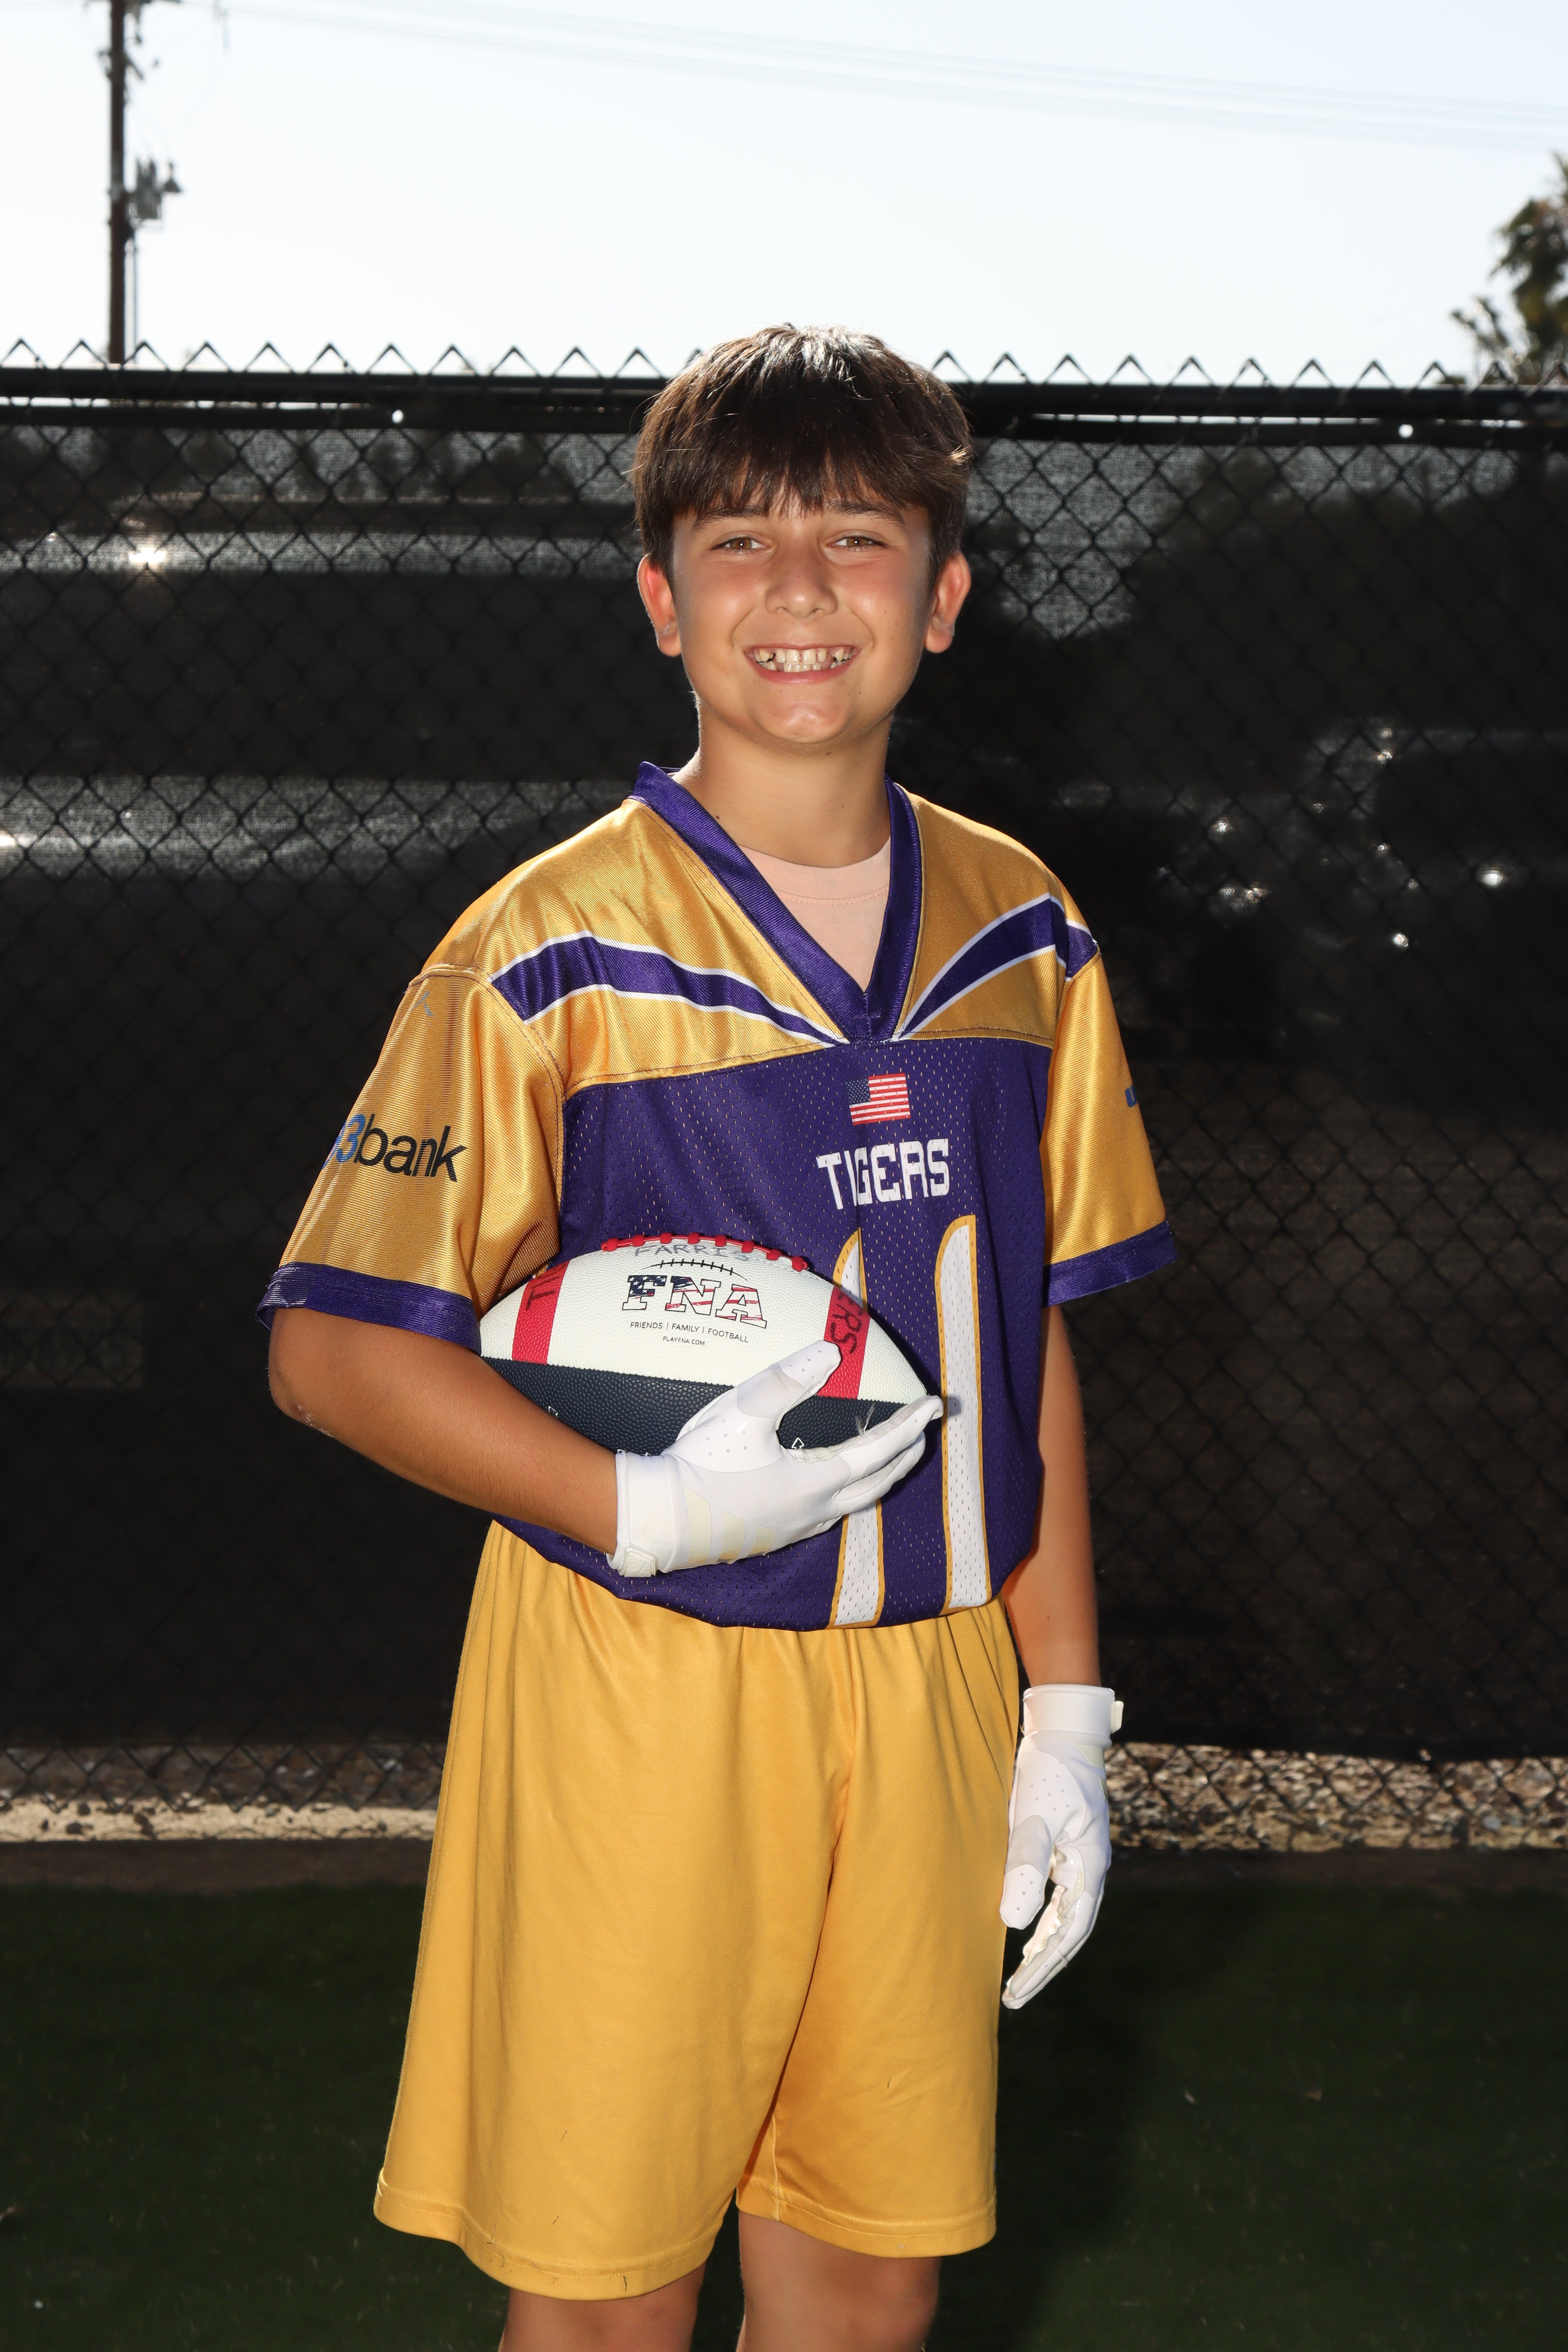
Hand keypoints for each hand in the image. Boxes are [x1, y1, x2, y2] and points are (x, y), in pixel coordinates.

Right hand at [608, 1339, 940, 1576]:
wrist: (660, 1517)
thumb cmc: (701, 1463)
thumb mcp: (744, 1411)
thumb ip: (789, 1380)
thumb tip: (831, 1352)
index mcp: (817, 1481)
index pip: (880, 1449)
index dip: (909, 1425)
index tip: (934, 1406)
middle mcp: (815, 1511)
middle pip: (877, 1483)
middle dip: (904, 1456)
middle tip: (922, 1433)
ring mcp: (795, 1528)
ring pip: (855, 1503)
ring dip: (878, 1478)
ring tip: (886, 1459)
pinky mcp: (773, 1536)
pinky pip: (827, 1515)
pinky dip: (848, 1493)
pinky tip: (831, 1486)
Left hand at [999, 1684, 1121, 2009]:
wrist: (1063, 1732)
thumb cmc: (1048, 1772)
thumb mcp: (1033, 1818)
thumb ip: (1025, 1868)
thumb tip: (1012, 1925)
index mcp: (1089, 1868)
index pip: (1068, 1934)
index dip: (1043, 1967)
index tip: (1016, 1993)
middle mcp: (1091, 1870)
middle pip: (1070, 1934)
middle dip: (1043, 1967)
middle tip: (1013, 1998)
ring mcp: (1082, 1861)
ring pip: (1067, 1919)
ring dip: (1044, 1948)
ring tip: (1020, 1977)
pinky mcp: (1069, 1850)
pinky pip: (1060, 1899)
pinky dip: (1045, 1922)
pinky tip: (1028, 1934)